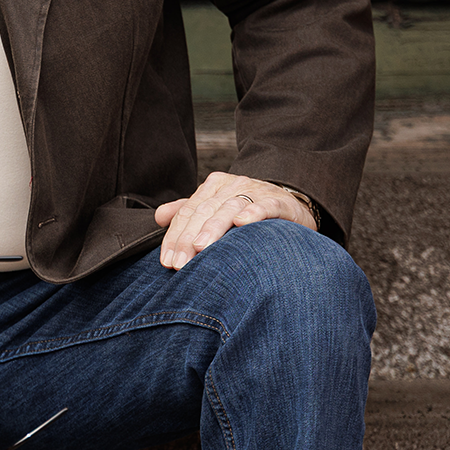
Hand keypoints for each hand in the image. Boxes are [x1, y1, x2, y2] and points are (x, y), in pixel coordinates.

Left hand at [154, 171, 316, 269]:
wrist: (290, 202)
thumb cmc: (248, 209)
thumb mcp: (216, 207)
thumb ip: (187, 211)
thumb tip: (158, 217)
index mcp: (213, 187)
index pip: (188, 212)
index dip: (175, 236)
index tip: (167, 262)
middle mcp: (231, 185)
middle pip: (204, 211)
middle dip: (189, 238)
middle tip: (179, 263)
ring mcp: (255, 191)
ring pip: (229, 208)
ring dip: (213, 228)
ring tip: (200, 247)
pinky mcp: (278, 201)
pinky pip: (263, 206)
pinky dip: (252, 213)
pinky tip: (241, 224)